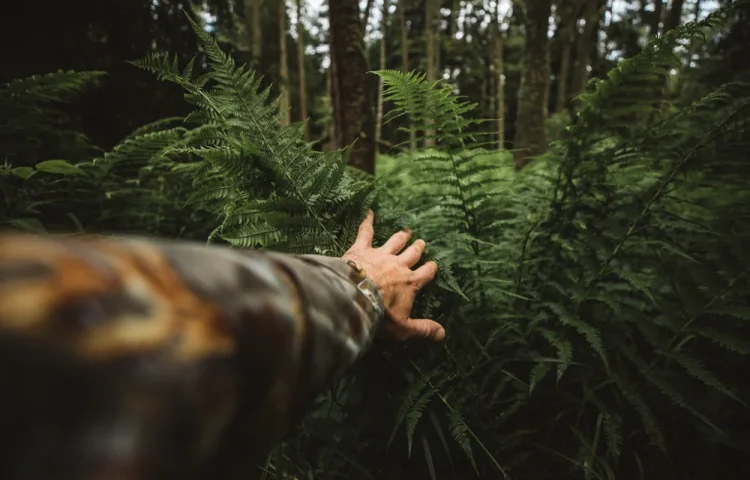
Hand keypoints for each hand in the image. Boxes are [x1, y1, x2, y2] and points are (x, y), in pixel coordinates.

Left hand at [342, 210, 444, 341]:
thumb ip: (423, 329)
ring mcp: (381, 254)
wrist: (355, 297)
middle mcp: (399, 264)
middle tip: (421, 243)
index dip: (430, 269)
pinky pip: (365, 232)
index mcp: (411, 282)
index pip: (426, 273)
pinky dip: (367, 222)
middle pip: (413, 253)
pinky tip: (369, 213)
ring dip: (401, 236)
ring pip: (395, 241)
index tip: (433, 265)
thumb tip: (442, 334)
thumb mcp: (403, 328)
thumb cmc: (380, 314)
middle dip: (418, 248)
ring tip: (406, 232)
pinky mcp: (362, 249)